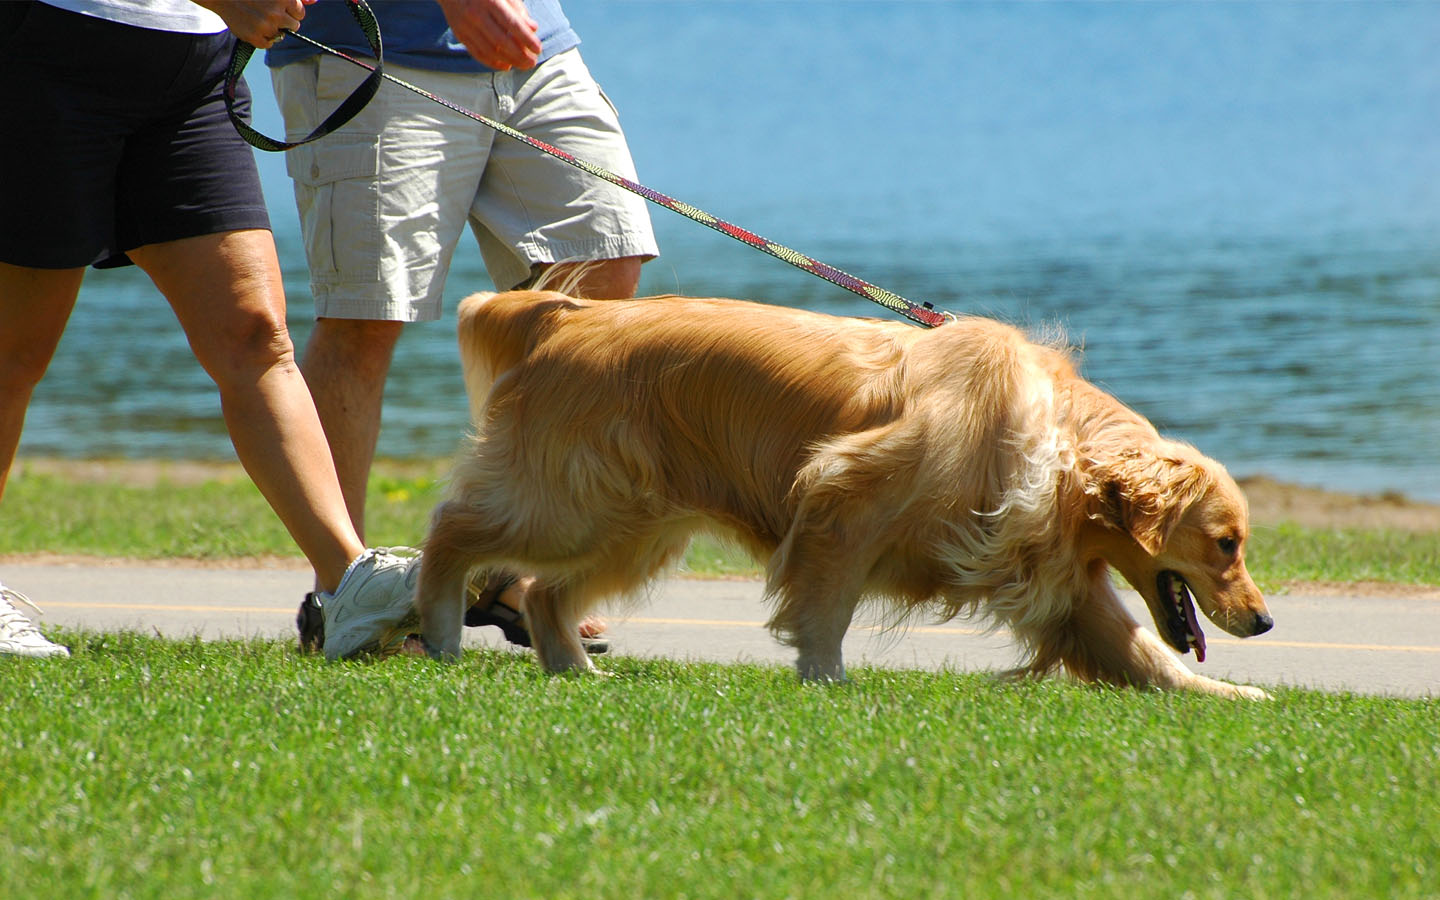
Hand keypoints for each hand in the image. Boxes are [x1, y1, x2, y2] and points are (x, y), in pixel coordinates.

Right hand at [195, 0, 312, 47]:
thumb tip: (314, 1)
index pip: (300, 14)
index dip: (291, 11)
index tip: (279, 7)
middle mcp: (276, 12)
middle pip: (294, 26)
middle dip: (284, 21)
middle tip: (268, 13)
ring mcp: (265, 26)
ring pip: (280, 36)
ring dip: (272, 30)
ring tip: (258, 18)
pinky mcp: (255, 37)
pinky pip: (268, 44)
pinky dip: (261, 38)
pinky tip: (251, 26)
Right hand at [436, 0, 541, 69]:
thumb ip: (518, 9)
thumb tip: (533, 28)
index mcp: (490, 0)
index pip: (513, 24)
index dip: (527, 39)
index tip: (538, 49)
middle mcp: (476, 13)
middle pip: (502, 41)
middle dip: (520, 55)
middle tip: (533, 62)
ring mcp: (466, 25)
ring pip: (490, 51)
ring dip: (509, 61)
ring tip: (523, 65)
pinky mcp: (459, 34)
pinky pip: (477, 53)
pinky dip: (493, 63)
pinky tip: (506, 66)